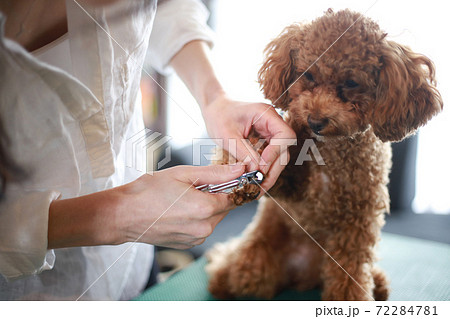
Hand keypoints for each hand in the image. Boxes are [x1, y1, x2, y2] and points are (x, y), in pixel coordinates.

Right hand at [114, 164, 244, 248]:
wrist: (123, 215)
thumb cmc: (149, 191)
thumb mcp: (184, 174)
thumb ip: (216, 173)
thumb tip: (240, 169)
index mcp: (206, 208)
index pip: (236, 196)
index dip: (235, 184)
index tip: (230, 176)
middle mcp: (205, 228)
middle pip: (226, 207)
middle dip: (218, 194)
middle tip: (197, 183)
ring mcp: (196, 238)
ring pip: (214, 218)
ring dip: (208, 206)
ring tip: (184, 196)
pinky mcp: (188, 244)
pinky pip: (202, 227)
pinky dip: (197, 217)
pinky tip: (180, 209)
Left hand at [202, 93, 295, 191]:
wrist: (214, 109)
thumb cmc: (218, 115)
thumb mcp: (227, 135)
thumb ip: (243, 152)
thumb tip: (256, 170)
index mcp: (266, 114)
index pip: (285, 135)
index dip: (276, 152)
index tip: (262, 165)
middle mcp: (272, 124)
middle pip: (284, 150)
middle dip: (273, 168)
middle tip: (260, 184)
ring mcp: (269, 133)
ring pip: (278, 157)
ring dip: (269, 173)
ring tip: (257, 187)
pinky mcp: (264, 142)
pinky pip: (269, 158)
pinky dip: (263, 170)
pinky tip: (255, 181)